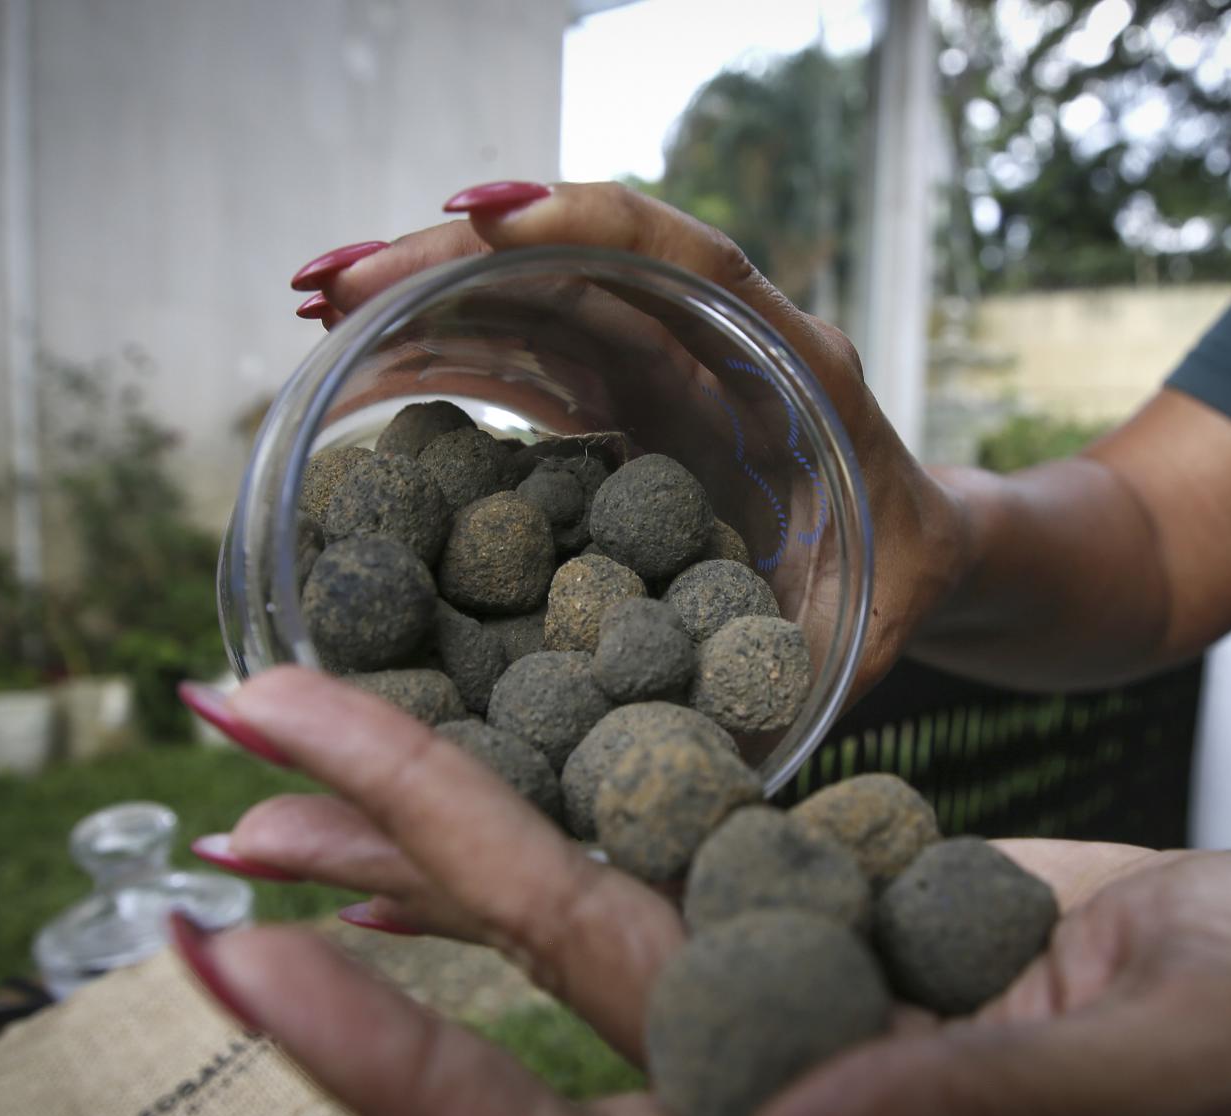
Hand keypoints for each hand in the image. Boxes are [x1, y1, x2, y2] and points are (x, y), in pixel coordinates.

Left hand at [179, 667, 1230, 1115]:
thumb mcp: (1149, 1082)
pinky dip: (539, 792)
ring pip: (558, 910)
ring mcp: (767, 1001)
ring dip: (415, 821)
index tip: (257, 965)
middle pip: (522, 1006)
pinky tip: (438, 746)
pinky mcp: (795, 905)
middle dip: (361, 896)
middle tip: (214, 788)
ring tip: (270, 723)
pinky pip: (637, 847)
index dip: (413, 1080)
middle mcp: (755, 1107)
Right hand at [287, 181, 967, 697]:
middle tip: (339, 286)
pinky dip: (440, 354)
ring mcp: (655, 364)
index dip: (591, 229)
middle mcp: (712, 344)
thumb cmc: (900, 582)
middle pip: (577, 267)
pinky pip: (520, 358)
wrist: (912, 554)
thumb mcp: (871, 629)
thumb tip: (712, 776)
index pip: (692, 262)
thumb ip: (802, 673)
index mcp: (792, 364)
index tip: (486, 222)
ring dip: (424, 299)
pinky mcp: (613, 400)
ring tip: (318, 311)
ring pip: (531, 301)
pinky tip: (359, 367)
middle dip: (455, 263)